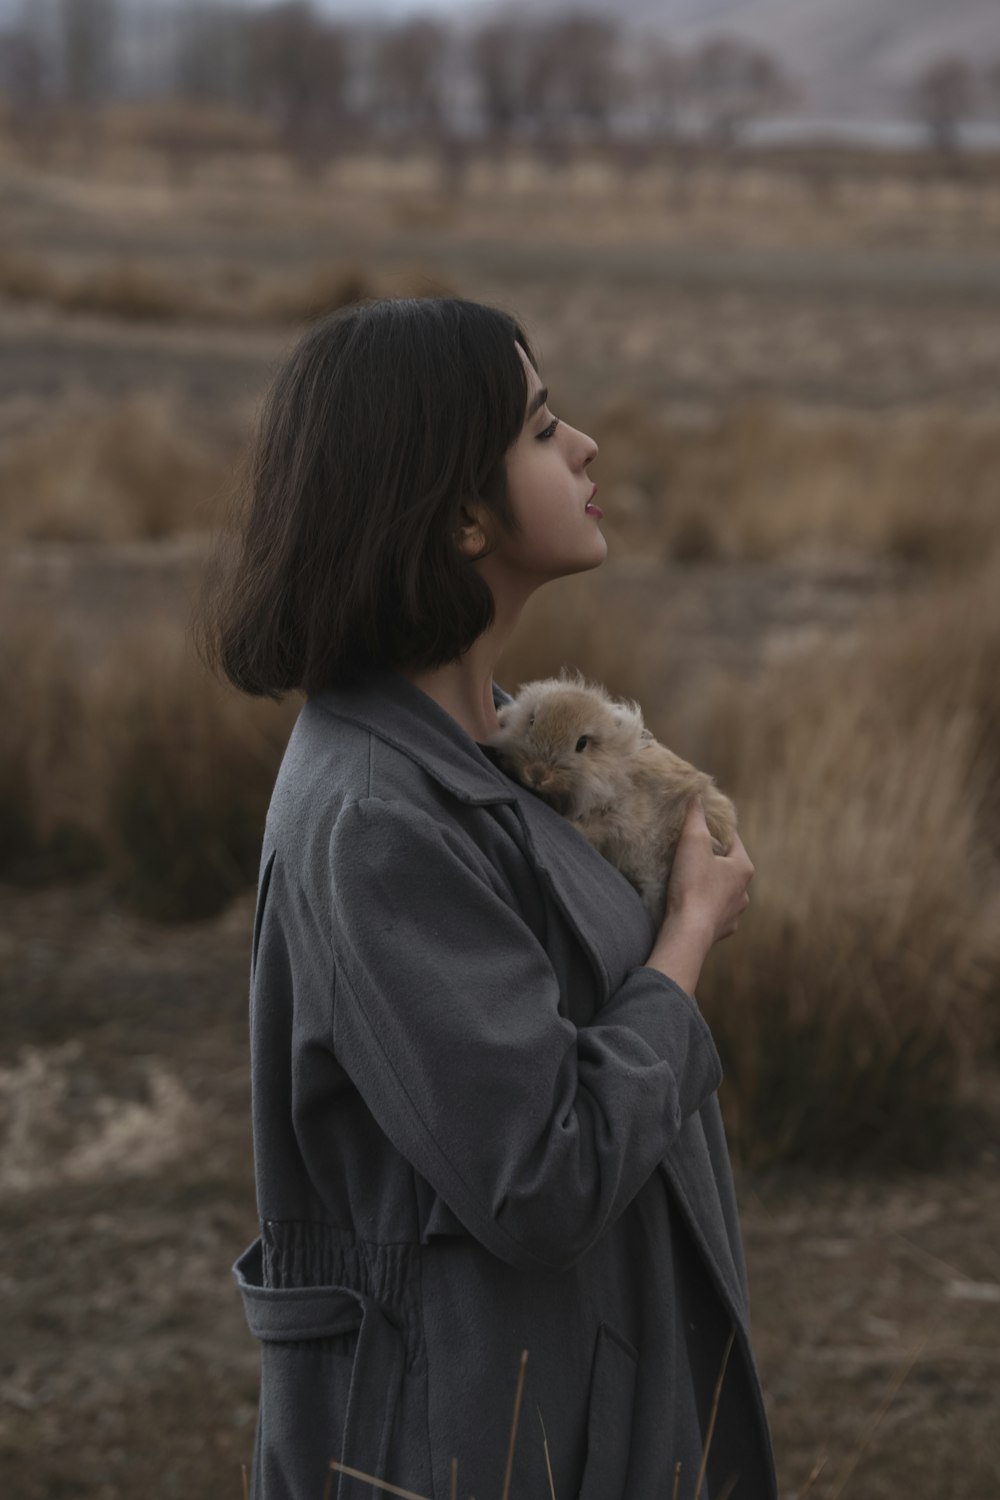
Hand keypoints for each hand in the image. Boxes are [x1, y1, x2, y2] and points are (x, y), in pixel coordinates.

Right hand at [662, 795, 753, 946]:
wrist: (688, 931)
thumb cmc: (693, 885)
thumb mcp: (693, 842)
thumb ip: (696, 817)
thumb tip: (697, 795)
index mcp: (743, 867)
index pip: (732, 840)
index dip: (716, 831)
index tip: (701, 826)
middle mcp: (744, 891)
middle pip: (728, 867)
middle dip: (713, 860)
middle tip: (692, 854)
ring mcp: (734, 913)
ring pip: (724, 892)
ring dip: (711, 886)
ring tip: (691, 882)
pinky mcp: (722, 930)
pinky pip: (715, 913)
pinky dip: (705, 908)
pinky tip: (692, 906)